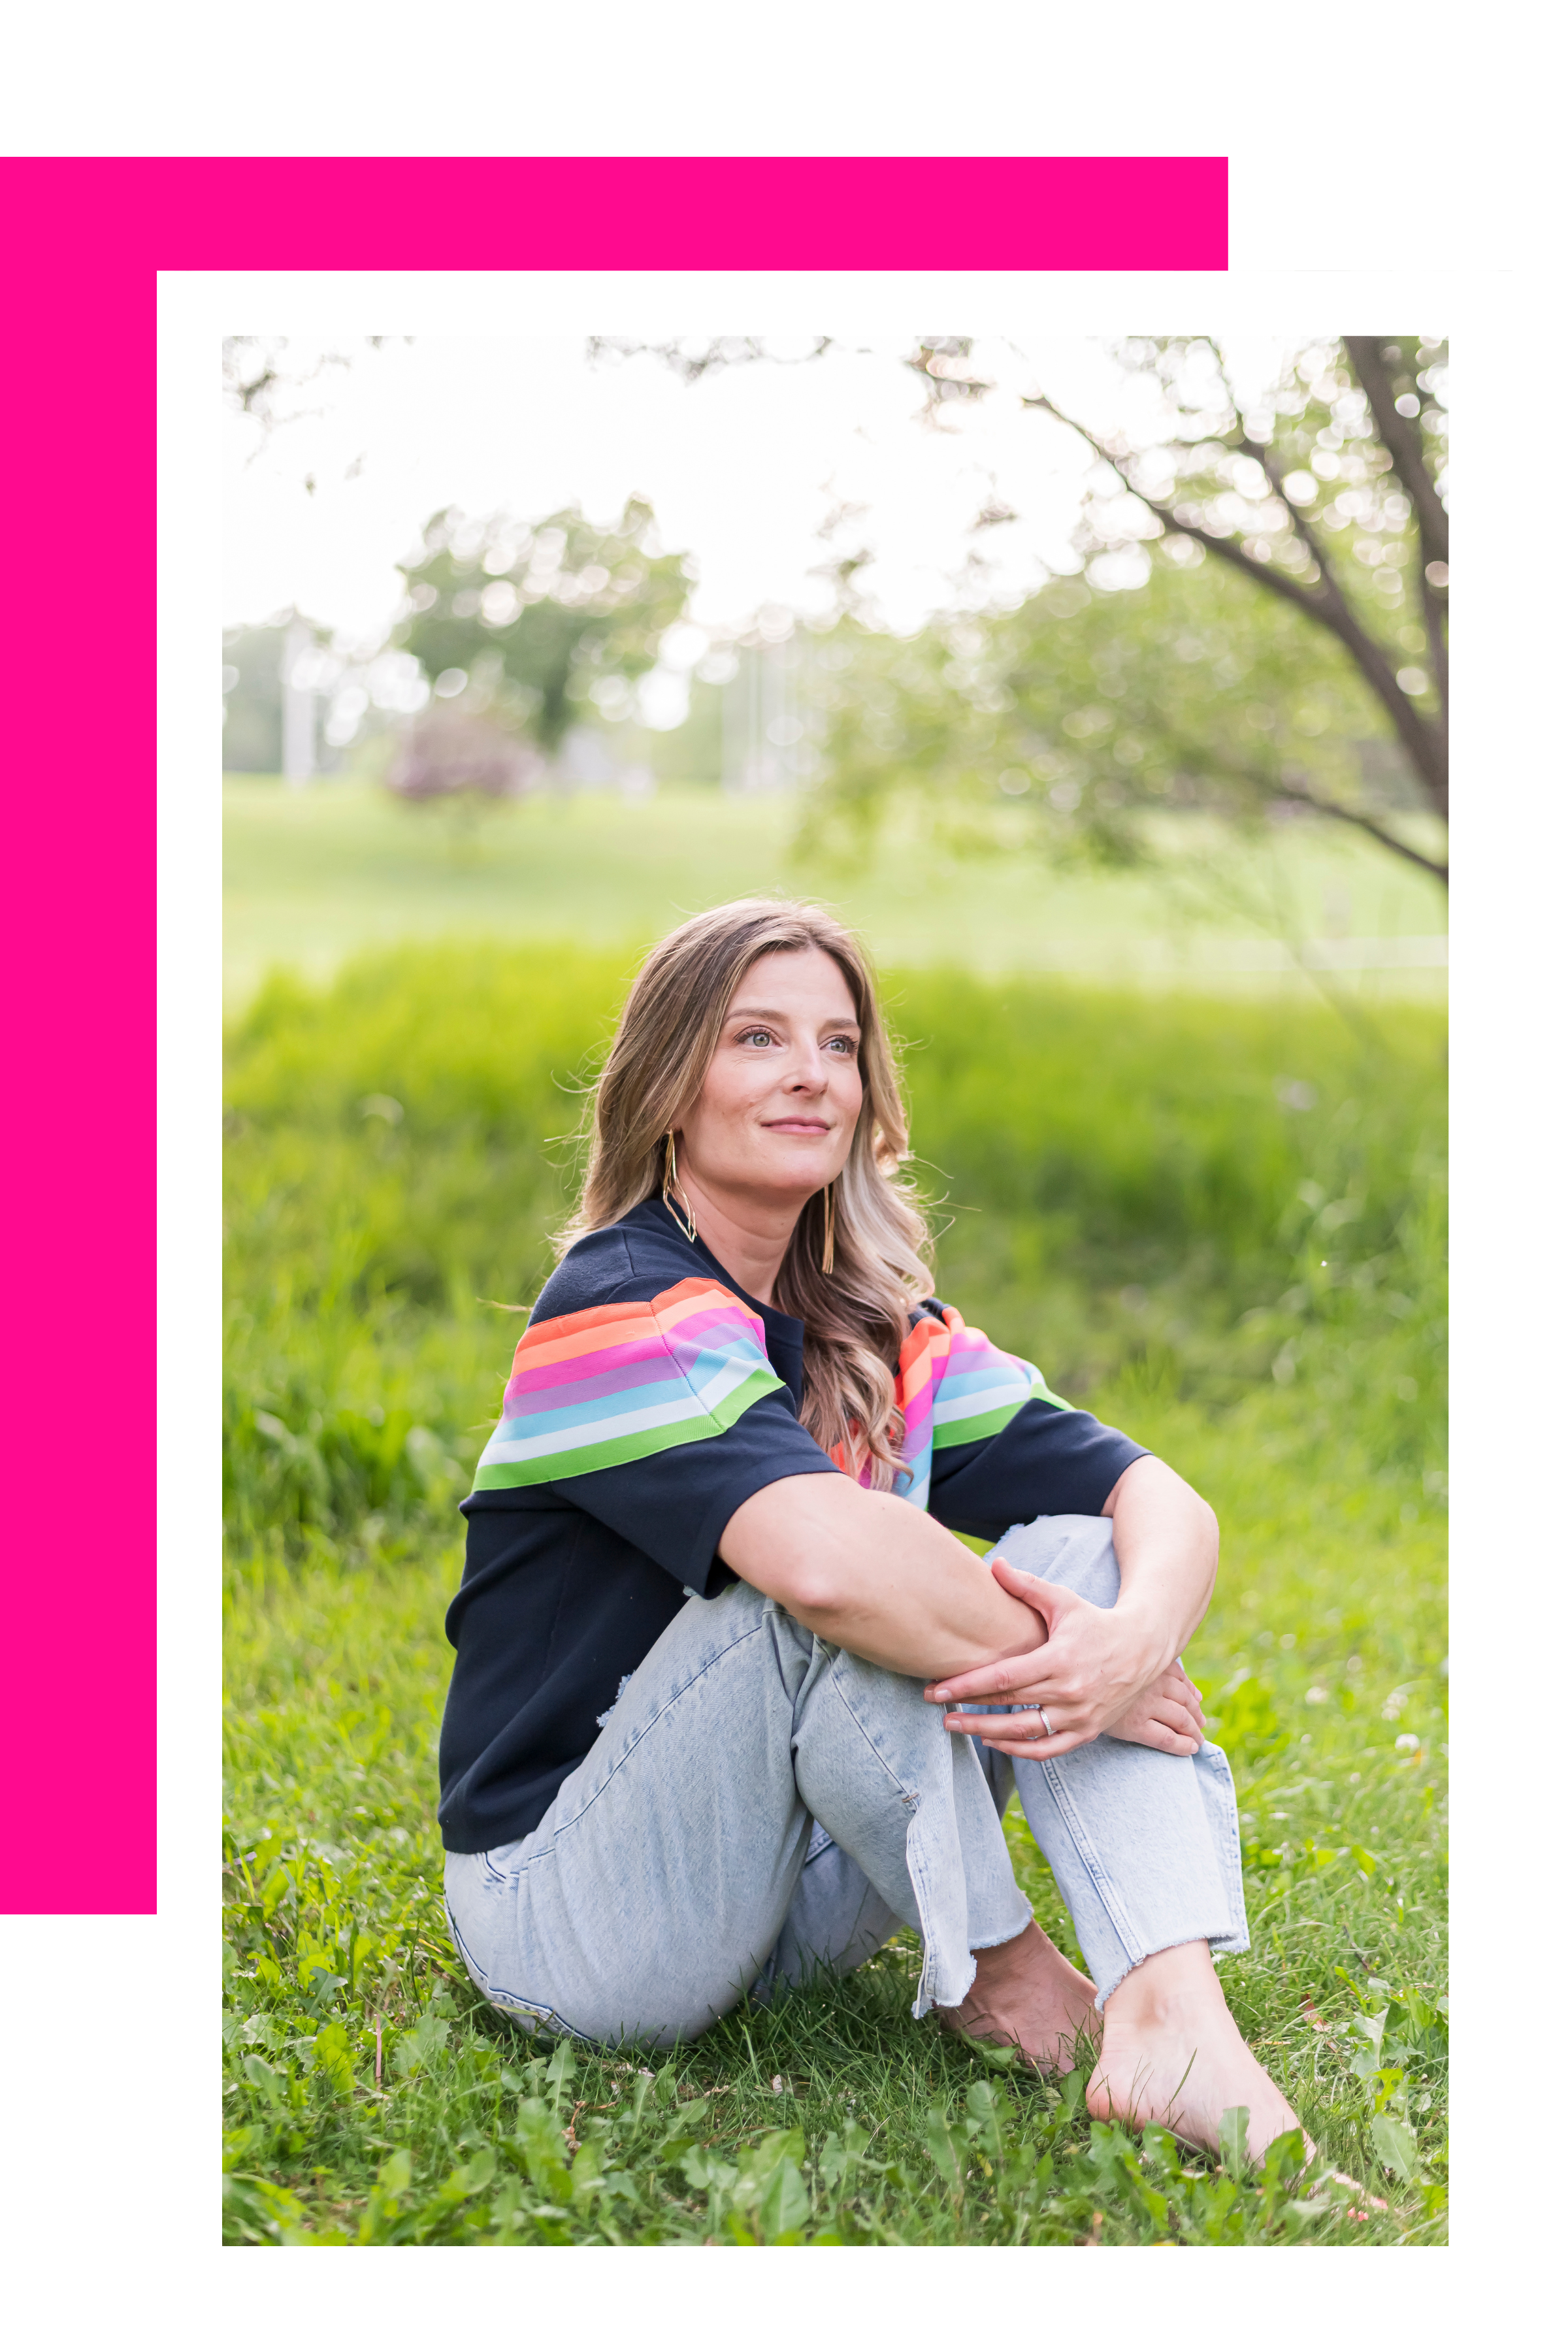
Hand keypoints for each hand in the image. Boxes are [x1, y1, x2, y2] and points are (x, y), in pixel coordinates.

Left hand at [924, 1555, 1189, 1759]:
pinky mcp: (1088, 1732)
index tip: (937, 1689)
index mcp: (1059, 1658)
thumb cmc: (1096, 1621)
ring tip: (955, 1726)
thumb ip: (1026, 1585)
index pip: (1005, 1677)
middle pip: (1009, 1705)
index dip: (968, 1685)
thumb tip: (993, 1565)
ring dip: (986, 1732)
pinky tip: (993, 1741)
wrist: (1143, 1648)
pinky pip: (1048, 1750)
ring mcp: (1080, 1716)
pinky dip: (1019, 1750)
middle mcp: (1069, 1691)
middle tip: (935, 1706)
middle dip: (968, 1708)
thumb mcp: (1063, 1600)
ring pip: (1025, 1733)